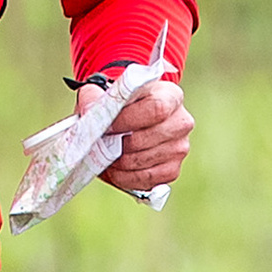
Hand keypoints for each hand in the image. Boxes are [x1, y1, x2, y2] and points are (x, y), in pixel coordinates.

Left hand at [96, 70, 193, 200]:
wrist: (134, 122)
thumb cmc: (122, 106)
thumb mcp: (108, 93)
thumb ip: (94, 96)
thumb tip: (90, 110)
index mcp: (171, 96)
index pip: (155, 109)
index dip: (127, 120)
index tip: (106, 126)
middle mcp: (181, 122)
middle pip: (147, 138)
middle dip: (118, 144)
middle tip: (100, 144)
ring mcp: (180, 148)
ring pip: (143, 161)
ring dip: (118, 162)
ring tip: (104, 156)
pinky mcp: (172, 170)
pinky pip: (146, 179)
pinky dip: (125, 177)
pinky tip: (114, 169)